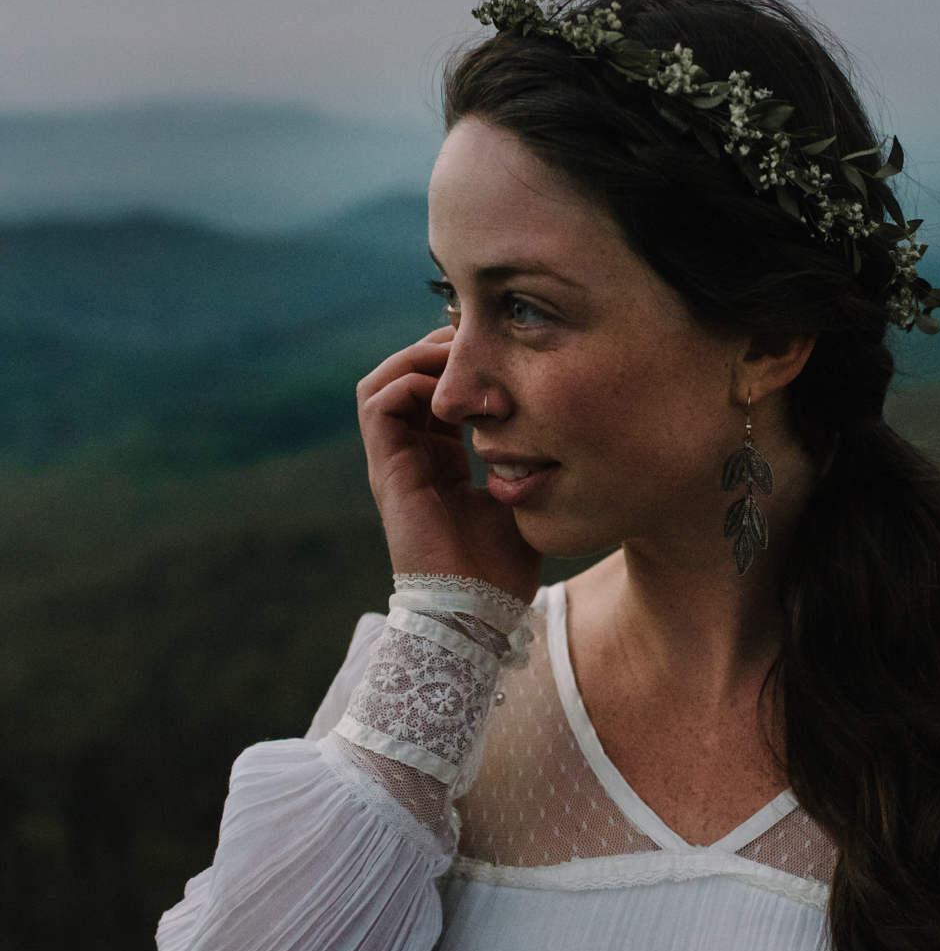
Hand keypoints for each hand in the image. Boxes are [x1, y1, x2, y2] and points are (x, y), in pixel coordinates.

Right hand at [356, 330, 540, 601]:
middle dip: (439, 351)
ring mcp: (395, 463)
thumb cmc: (502, 568)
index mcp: (441, 464)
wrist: (476, 609)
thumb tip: (550, 424)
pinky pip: (379, 403)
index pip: (439, 396)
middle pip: (408, 379)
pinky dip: (409, 381)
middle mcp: (412, 459)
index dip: (463, 367)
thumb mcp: (521, 500)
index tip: (501, 352)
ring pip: (385, 382)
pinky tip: (452, 387)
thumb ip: (523, 461)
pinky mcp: (387, 470)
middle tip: (478, 340)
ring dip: (419, 359)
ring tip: (459, 354)